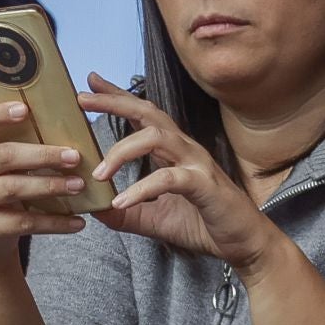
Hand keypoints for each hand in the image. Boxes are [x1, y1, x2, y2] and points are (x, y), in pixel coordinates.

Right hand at [0, 100, 91, 259]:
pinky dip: (53, 222)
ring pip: (12, 188)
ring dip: (49, 186)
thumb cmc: (4, 187)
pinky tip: (77, 222)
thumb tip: (77, 129)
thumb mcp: (7, 164)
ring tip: (78, 185)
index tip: (24, 109)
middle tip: (74, 156)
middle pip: (3, 156)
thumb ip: (28, 145)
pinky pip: (23, 223)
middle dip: (41, 155)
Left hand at [80, 73, 277, 269]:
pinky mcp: (204, 185)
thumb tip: (93, 209)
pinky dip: (142, 188)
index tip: (92, 82)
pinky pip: (170, 178)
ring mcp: (196, 164)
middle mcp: (184, 149)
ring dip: (122, 151)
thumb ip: (125, 212)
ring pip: (156, 138)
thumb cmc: (202, 223)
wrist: (242, 243)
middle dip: (115, 103)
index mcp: (172, 151)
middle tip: (83, 99)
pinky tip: (122, 201)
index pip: (142, 115)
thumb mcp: (153, 219)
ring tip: (98, 173)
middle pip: (148, 114)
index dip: (118, 96)